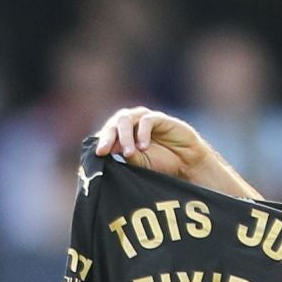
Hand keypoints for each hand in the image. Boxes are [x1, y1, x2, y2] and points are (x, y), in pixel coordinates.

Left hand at [92, 107, 208, 178]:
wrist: (185, 163)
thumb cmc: (160, 164)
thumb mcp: (139, 164)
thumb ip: (125, 157)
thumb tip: (106, 154)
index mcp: (120, 136)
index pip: (105, 135)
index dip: (100, 144)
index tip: (97, 156)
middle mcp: (130, 125)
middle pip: (112, 125)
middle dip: (106, 138)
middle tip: (103, 152)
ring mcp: (143, 120)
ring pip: (126, 119)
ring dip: (124, 137)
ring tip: (128, 153)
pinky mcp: (159, 118)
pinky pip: (146, 120)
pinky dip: (142, 133)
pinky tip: (144, 147)